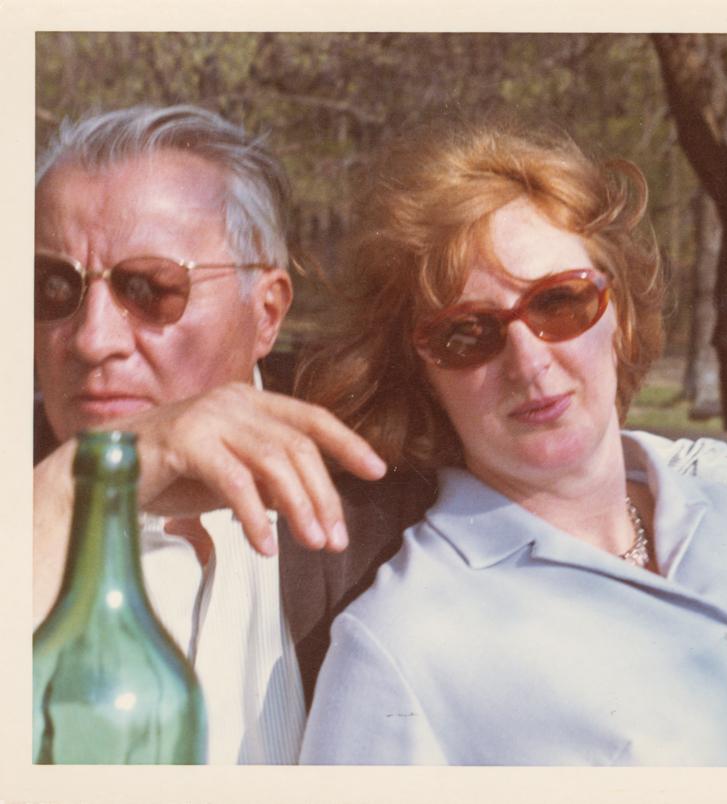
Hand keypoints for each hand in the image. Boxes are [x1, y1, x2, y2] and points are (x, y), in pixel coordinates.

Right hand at [34, 383, 384, 623]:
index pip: (313, 419)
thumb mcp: (233, 475)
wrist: (100, 472)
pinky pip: (235, 481)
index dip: (348, 443)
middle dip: (325, 496)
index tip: (378, 471)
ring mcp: (210, 417)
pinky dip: (255, 516)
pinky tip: (264, 546)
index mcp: (252, 402)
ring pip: (275, 462)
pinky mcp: (186, 441)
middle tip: (336, 538)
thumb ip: (271, 482)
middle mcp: (236, 402)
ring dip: (299, 508)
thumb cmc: (171, 474)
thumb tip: (311, 508)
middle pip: (300, 447)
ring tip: (312, 543)